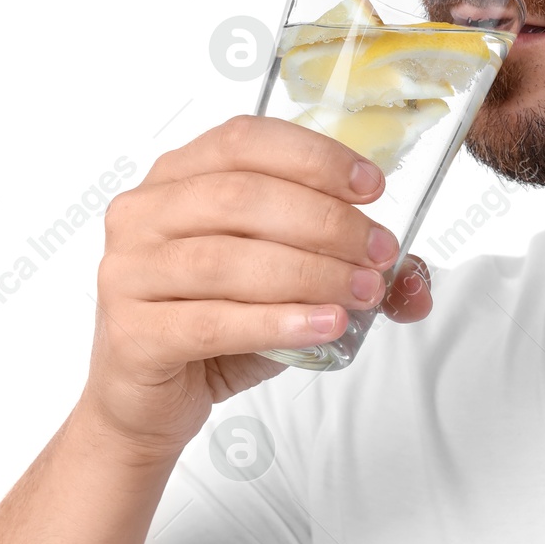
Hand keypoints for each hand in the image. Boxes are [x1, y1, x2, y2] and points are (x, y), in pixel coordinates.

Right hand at [78, 115, 432, 459]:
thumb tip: (415, 282)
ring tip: (361, 290)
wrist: (148, 403)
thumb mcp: (283, 286)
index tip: (370, 187)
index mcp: (176, 178)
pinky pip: (213, 321)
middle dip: (326, 222)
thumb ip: (345, 269)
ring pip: (229, 258)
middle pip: (242, 196)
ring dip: (310, 272)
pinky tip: (323, 325)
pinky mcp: (133, 333)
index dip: (314, 157)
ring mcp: (129, 272)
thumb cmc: (213, 328)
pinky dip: (277, 321)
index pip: (245, 140)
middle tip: (377, 252)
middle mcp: (144, 214)